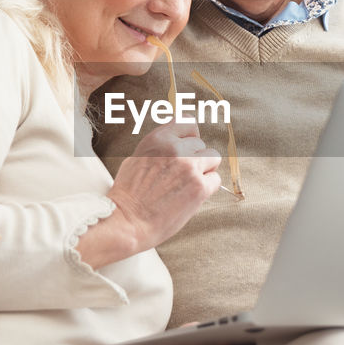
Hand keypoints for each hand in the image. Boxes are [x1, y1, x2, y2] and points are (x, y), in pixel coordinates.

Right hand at [107, 122, 221, 253]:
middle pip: (201, 144)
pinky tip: (191, 196)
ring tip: (189, 184)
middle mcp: (175, 149)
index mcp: (158, 139)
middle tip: (182, 175)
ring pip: (213, 157)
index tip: (187, 147)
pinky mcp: (200, 187)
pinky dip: (207, 187)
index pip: (187, 122)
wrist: (128, 221)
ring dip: (205, 169)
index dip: (189, 136)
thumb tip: (175, 143)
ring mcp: (190, 167)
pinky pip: (215, 179)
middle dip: (194, 157)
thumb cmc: (129, 195)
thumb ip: (159, 148)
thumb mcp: (137, 159)